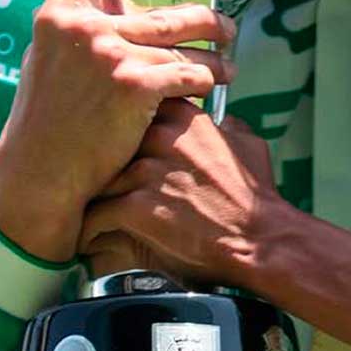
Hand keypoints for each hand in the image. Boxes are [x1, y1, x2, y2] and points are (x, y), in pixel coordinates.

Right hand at [0, 0, 236, 262]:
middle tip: (227, 28)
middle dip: (209, 21)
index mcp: (59, 15)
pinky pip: (190, 73)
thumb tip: (119, 8)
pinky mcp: (134, 82)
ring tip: (229, 66)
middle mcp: (84, 25)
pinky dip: (206, 83)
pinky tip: (214, 91)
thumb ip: (84, 30)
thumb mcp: (53, 62)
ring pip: (186, 43)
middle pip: (170, 10)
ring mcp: (110, 52)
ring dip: (216, 56)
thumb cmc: (49, 122)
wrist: (39, 174)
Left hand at [79, 100, 276, 285]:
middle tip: (100, 185)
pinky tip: (94, 240)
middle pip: (109, 144)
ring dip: (96, 198)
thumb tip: (224, 122)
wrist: (259, 238)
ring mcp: (145, 170)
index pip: (136, 109)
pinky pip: (96, 215)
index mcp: (184, 118)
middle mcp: (160, 137)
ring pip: (98, 180)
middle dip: (104, 166)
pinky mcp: (135, 206)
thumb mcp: (249, 147)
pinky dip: (93, 231)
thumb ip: (229, 127)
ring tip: (92, 215)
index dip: (128, 134)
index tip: (124, 151)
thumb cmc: (254, 197)